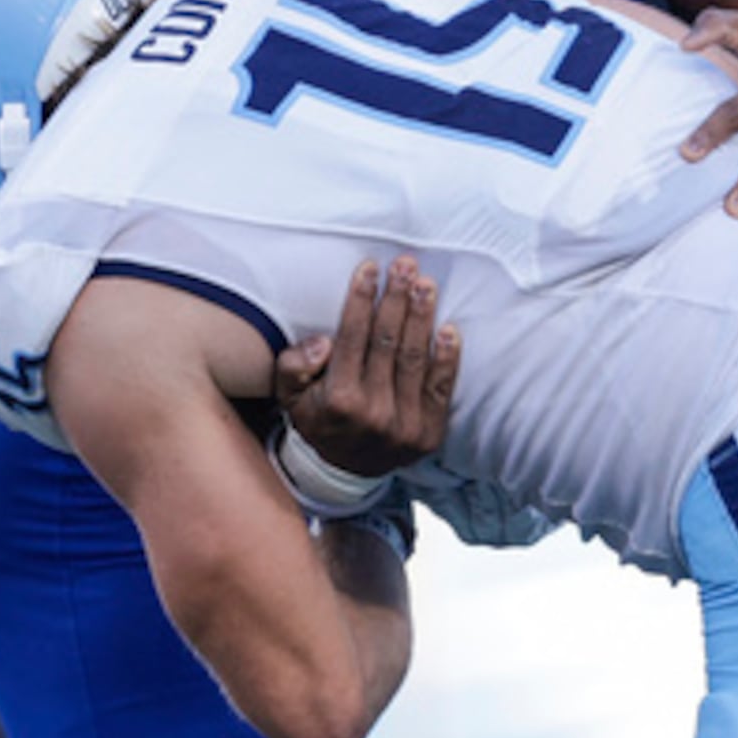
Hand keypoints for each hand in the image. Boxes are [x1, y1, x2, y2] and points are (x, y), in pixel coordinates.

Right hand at [275, 257, 459, 478]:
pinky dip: (447, 357)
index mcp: (339, 400)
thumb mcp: (289, 397)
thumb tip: (322, 342)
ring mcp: (404, 425)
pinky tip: (449, 328)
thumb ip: (293, 366)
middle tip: (405, 265)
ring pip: (415, 358)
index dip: (362, 299)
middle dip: (396, 298)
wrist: (345, 472)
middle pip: (388, 341)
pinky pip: (441, 388)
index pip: (354, 337)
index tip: (370, 268)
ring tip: (425, 285)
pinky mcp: (429, 433)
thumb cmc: (318, 420)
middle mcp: (373, 412)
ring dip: (422, 317)